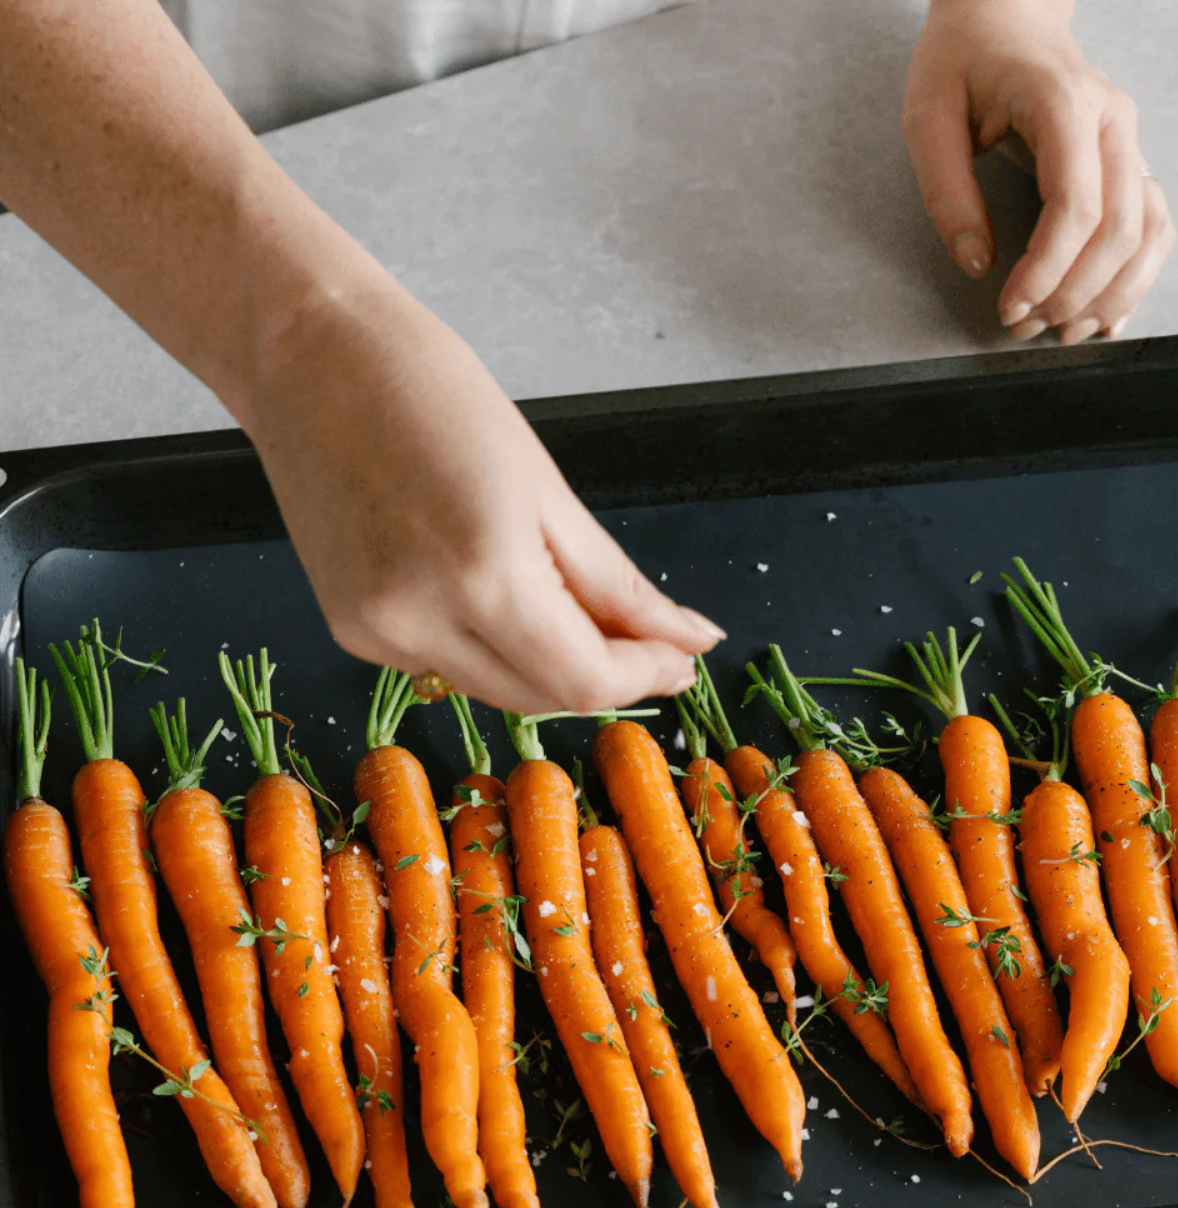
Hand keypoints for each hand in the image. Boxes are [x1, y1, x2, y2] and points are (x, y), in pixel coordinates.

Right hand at [236, 266, 722, 713]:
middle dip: (603, 674)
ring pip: (495, 690)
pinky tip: (495, 590)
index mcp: (483, 574)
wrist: (306, 355)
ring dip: (548, 664)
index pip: (584, 680)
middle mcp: (419, 622)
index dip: (643, 678)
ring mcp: (376, 634)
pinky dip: (489, 646)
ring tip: (573, 602)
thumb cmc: (429, 389)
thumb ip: (616, 584)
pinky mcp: (350, 631)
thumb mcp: (546, 487)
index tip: (682, 656)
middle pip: (542, 698)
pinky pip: (445, 664)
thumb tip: (687, 641)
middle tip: (647, 637)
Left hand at [902, 0, 1174, 343]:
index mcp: (1062, 103)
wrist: (1002, 17)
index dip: (1046, 271)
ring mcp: (1128, 139)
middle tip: (1023, 326)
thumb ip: (946, 193)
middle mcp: (1111, 121)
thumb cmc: (962, 61)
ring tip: (1060, 331)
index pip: (1075, 205)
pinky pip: (1152, 226)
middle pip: (1119, 228)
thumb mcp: (927, 118)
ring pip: (1148, 232)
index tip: (1008, 308)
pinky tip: (1102, 314)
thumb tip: (977, 264)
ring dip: (1109, 294)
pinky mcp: (1128, 160)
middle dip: (1073, 293)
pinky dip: (1134, 276)